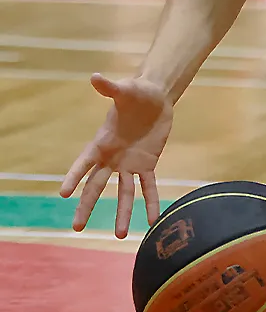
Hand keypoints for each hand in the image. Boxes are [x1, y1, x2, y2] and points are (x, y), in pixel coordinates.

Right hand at [61, 74, 172, 236]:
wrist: (155, 98)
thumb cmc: (136, 93)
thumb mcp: (126, 90)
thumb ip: (111, 88)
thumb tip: (95, 77)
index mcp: (101, 142)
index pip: (83, 163)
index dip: (73, 177)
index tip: (63, 194)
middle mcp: (112, 158)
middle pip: (96, 186)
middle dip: (86, 206)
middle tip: (77, 228)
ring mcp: (129, 164)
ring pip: (123, 193)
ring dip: (121, 213)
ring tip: (119, 235)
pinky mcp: (147, 165)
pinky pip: (149, 187)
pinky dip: (151, 203)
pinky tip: (152, 220)